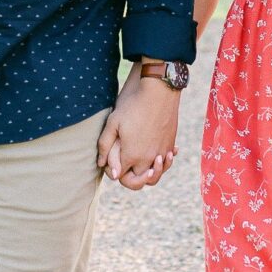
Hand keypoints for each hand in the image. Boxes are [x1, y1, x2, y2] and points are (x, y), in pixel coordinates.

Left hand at [97, 70, 178, 190]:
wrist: (159, 91)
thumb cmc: (133, 105)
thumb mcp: (113, 123)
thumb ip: (105, 146)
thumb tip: (101, 164)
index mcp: (131, 156)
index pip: (121, 177)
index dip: (115, 172)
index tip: (113, 161)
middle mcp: (147, 159)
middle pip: (138, 180)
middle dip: (131, 177)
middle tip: (126, 164)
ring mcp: (161, 152)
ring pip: (155, 175)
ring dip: (150, 173)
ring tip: (143, 163)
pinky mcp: (170, 144)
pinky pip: (167, 161)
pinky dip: (164, 161)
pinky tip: (159, 154)